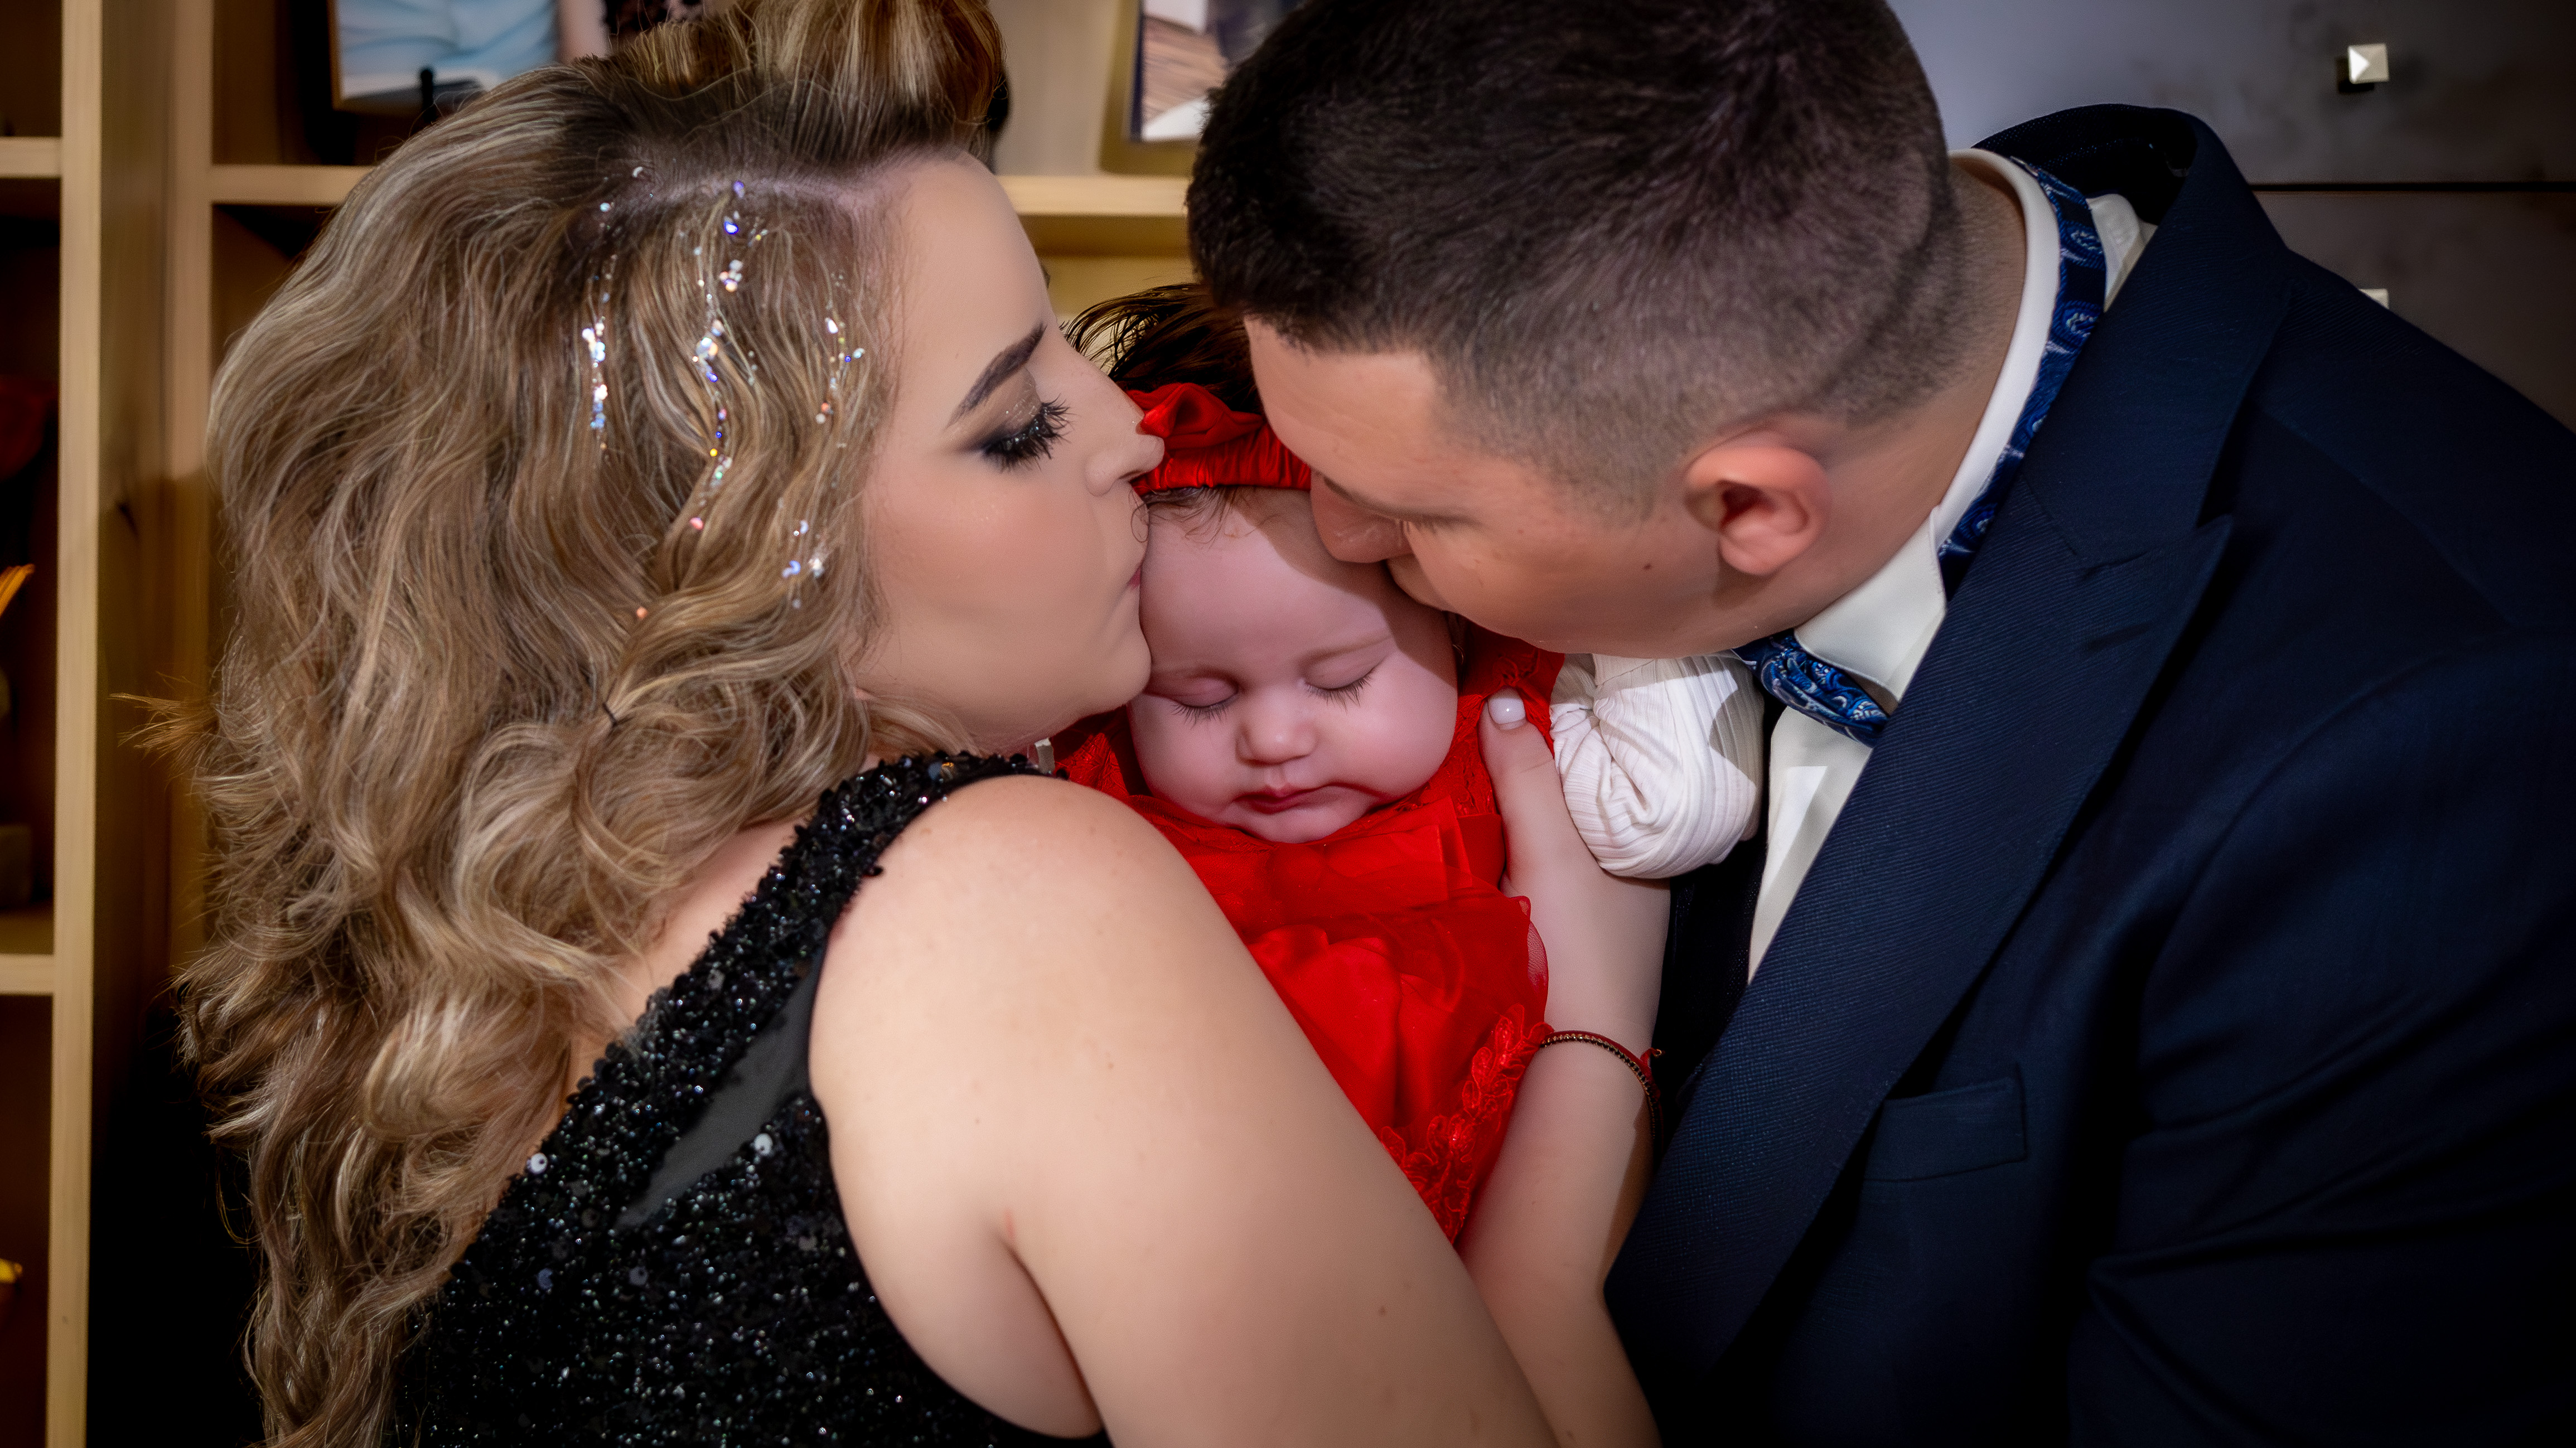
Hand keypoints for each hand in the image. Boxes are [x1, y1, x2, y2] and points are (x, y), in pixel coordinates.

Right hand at [1480, 690, 1667, 1051]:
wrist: (1572, 1060)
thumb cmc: (1577, 945)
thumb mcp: (1550, 850)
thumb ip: (1527, 776)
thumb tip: (1501, 699)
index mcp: (1649, 847)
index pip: (1609, 772)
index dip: (1568, 738)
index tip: (1520, 708)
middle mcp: (1634, 878)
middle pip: (1578, 809)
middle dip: (1537, 777)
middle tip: (1486, 735)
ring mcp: (1603, 918)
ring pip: (1557, 847)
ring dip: (1520, 822)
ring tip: (1473, 777)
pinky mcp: (1570, 948)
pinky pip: (1538, 882)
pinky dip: (1512, 860)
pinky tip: (1480, 847)